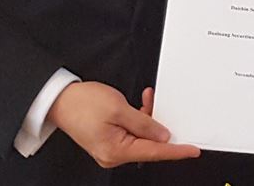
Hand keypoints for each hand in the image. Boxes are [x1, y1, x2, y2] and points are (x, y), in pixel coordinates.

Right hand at [46, 81, 199, 167]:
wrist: (60, 99)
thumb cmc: (82, 103)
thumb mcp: (118, 108)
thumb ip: (144, 123)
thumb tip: (162, 136)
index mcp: (115, 151)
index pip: (154, 152)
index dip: (176, 150)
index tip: (192, 150)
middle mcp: (113, 155)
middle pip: (148, 145)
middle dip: (158, 127)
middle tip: (166, 110)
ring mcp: (110, 148)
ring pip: (141, 137)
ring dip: (147, 119)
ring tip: (147, 99)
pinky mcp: (109, 140)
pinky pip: (131, 133)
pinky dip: (138, 119)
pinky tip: (141, 104)